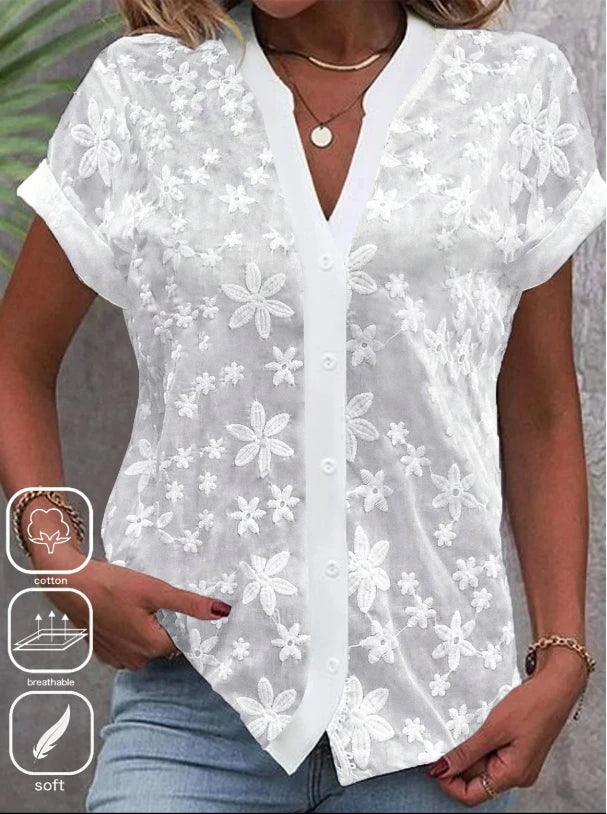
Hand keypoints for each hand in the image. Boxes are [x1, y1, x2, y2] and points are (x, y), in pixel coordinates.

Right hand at [30, 543, 230, 669]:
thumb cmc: (113, 586)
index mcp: (152, 647)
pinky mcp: (103, 652)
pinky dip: (129, 633)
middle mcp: (136, 660)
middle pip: (164, 644)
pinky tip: (125, 613)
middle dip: (165, 626)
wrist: (71, 586)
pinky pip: (128, 647)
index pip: (183, 641)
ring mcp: (118, 659)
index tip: (180, 607)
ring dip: (147, 630)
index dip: (185, 623)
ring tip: (141, 606)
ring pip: (145, 646)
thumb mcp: (156, 590)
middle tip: (158, 602)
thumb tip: (223, 612)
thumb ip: (189, 604)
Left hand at [428, 651, 587, 805]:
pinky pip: (491, 754)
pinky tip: (472, 727)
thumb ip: (466, 752)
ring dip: (467, 751)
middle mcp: (516, 775)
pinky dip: (478, 744)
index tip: (433, 764)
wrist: (556, 686)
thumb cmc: (530, 705)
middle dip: (457, 763)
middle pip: (476, 781)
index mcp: (512, 775)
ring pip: (482, 766)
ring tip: (458, 729)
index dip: (449, 783)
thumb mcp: (493, 728)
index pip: (471, 796)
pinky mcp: (518, 750)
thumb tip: (441, 770)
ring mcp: (518, 763)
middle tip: (442, 740)